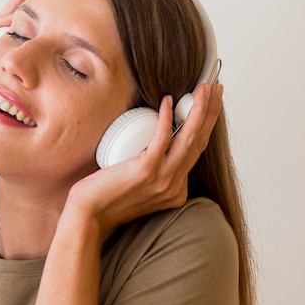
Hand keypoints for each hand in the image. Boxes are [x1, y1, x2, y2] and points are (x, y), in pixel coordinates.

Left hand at [67, 83, 223, 235]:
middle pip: (198, 142)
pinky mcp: (146, 171)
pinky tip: (167, 100)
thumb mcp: (135, 187)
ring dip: (198, 110)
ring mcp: (163, 180)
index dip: (205, 126)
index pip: (195, 152)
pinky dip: (166, 117)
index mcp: (174, 191)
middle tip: (216, 88)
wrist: (88, 216)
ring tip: (203, 88)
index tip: (208, 105)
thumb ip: (147, 172)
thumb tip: (146, 147)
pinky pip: (162, 138)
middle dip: (210, 112)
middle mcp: (174, 187)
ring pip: (189, 138)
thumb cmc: (103, 200)